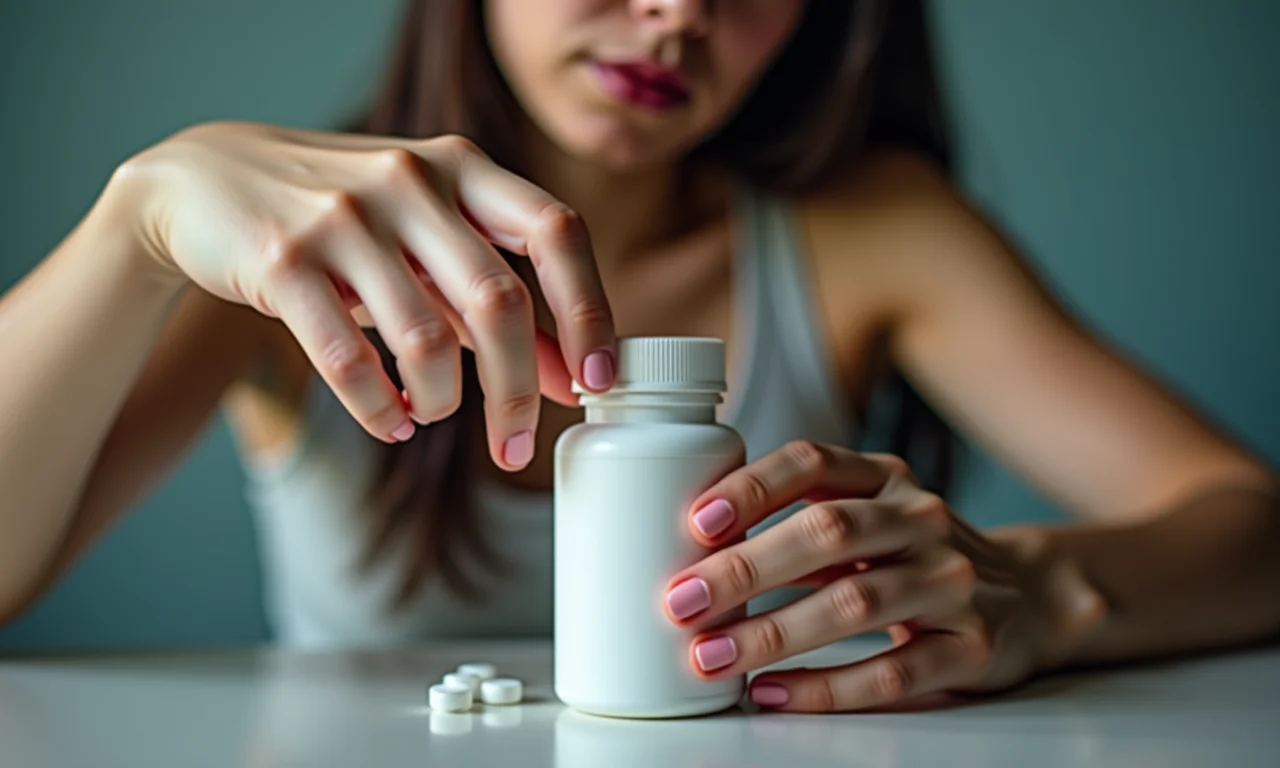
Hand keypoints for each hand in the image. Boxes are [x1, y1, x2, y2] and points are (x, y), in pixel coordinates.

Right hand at [115, 121, 614, 465]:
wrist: (207, 184)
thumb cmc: (346, 223)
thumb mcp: (431, 248)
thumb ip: (502, 306)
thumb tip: (575, 380)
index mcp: (463, 169)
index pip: (556, 232)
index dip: (590, 310)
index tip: (599, 382)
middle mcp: (411, 181)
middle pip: (498, 301)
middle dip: (514, 392)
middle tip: (513, 448)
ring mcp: (345, 216)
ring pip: (425, 339)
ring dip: (438, 402)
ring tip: (427, 415)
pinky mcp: (283, 258)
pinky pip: (348, 359)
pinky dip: (376, 407)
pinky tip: (387, 418)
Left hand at [664, 442, 1106, 711]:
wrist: (1029, 595)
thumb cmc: (916, 554)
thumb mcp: (869, 513)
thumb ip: (798, 519)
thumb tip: (694, 552)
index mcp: (885, 477)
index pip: (812, 461)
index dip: (751, 486)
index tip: (696, 521)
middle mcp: (921, 519)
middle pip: (827, 531)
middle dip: (746, 567)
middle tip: (682, 600)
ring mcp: (951, 582)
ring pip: (855, 602)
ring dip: (772, 632)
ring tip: (711, 656)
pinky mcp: (970, 647)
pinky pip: (891, 671)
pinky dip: (825, 685)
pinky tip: (773, 692)